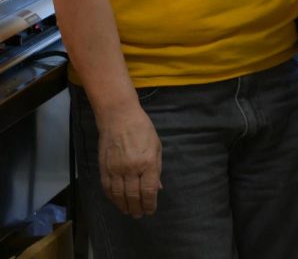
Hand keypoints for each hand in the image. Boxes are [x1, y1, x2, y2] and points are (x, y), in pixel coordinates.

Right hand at [96, 103, 161, 217]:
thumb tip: (157, 188)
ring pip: (118, 195)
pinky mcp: (103, 168)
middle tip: (139, 215)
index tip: (150, 210)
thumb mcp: (156, 147)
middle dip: (137, 208)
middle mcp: (131, 169)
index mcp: (147, 163)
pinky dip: (112, 197)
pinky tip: (116, 201)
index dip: (149, 204)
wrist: (118, 118)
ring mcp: (115, 169)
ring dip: (124, 206)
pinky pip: (107, 187)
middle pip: (133, 196)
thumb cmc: (143, 130)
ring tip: (128, 211)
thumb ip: (156, 169)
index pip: (148, 190)